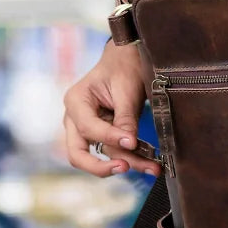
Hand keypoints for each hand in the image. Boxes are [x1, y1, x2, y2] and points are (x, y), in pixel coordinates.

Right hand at [63, 43, 159, 178]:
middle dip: (101, 166)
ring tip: (153, 169)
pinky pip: (110, 152)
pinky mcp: (101, 135)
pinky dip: (129, 158)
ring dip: (125, 164)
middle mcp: (75, 117)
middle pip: (77, 153)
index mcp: (76, 100)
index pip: (88, 127)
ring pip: (97, 156)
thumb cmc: (125, 67)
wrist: (127, 59)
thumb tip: (129, 144)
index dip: (109, 137)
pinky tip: (150, 164)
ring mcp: (85, 128)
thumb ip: (125, 117)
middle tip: (126, 168)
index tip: (133, 143)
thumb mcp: (127, 89)